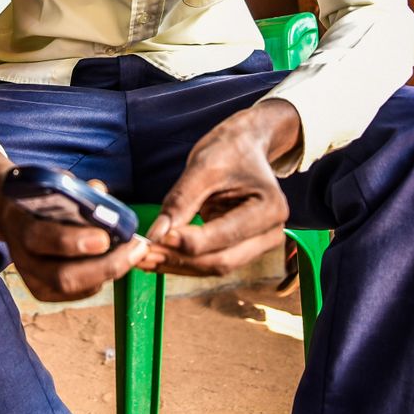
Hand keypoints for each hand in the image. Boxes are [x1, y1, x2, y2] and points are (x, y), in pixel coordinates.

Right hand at [0, 143, 148, 301]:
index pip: (41, 238)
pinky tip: (115, 262)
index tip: (105, 237)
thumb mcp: (51, 184)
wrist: (11, 214)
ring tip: (133, 253)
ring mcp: (31, 278)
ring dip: (108, 272)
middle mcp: (22, 257)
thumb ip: (75, 189)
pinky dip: (100, 280)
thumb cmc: (39, 196)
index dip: (74, 241)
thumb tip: (99, 191)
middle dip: (104, 265)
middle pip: (62, 275)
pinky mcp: (43, 291)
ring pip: (72, 288)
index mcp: (19, 224)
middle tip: (135, 248)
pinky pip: (77, 293)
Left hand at [144, 99, 300, 276]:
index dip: (188, 242)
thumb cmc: (229, 150)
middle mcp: (270, 233)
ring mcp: (257, 244)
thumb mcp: (203, 166)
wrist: (245, 146)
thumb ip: (181, 201)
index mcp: (270, 208)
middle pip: (221, 260)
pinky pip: (210, 261)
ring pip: (214, 267)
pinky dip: (183, 261)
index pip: (224, 236)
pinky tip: (157, 256)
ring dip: (177, 265)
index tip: (156, 239)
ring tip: (143, 259)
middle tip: (142, 254)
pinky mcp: (241, 248)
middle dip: (179, 259)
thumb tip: (156, 234)